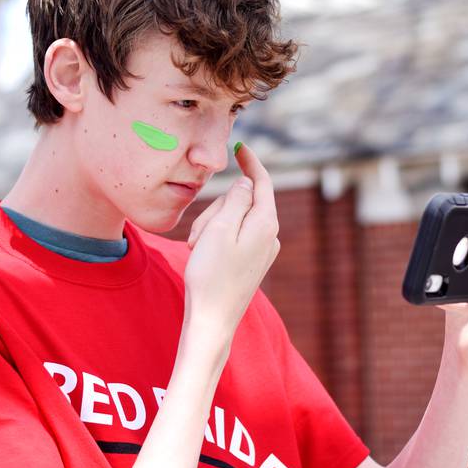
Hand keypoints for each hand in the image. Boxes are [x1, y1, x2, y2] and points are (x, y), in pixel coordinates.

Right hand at [183, 143, 280, 339]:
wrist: (211, 320)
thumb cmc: (211, 275)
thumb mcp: (219, 229)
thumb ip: (235, 200)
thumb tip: (247, 183)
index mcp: (265, 223)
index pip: (262, 182)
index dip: (251, 162)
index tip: (239, 147)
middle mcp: (269, 235)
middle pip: (241, 201)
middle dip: (216, 209)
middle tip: (198, 235)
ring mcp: (262, 249)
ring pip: (233, 219)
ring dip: (211, 227)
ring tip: (198, 250)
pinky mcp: (251, 261)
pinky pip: (233, 236)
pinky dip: (215, 240)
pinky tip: (204, 258)